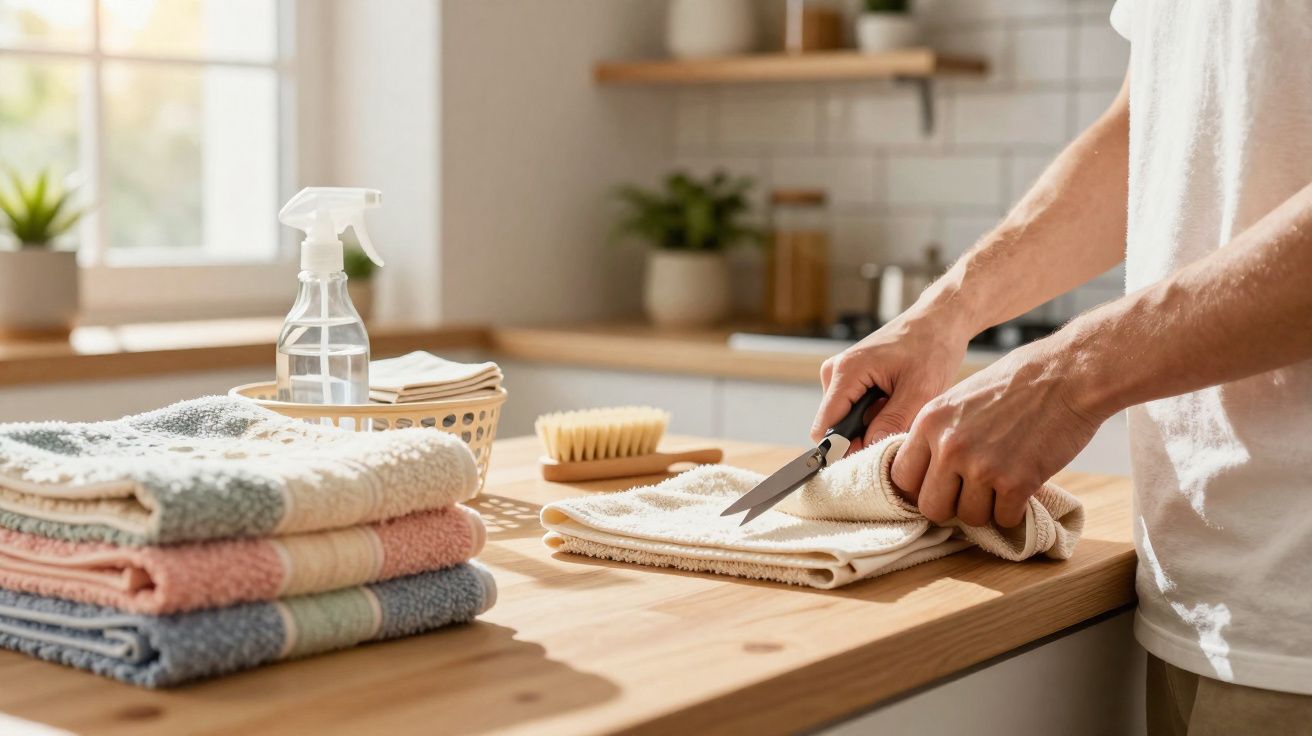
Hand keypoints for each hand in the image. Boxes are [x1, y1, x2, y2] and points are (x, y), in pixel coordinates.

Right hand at [811, 310, 971, 453]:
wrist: (940, 320)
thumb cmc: (932, 346)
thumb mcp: (919, 389)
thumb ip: (891, 422)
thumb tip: (868, 450)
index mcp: (846, 372)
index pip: (825, 427)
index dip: (842, 449)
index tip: (870, 460)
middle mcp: (836, 372)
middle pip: (836, 426)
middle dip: (863, 437)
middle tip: (898, 430)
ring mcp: (842, 374)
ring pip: (847, 421)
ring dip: (872, 426)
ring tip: (902, 410)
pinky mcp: (852, 377)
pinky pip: (855, 410)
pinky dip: (876, 415)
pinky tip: (898, 403)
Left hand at [890, 335, 1108, 527]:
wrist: (1068, 374)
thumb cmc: (1018, 382)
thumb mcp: (959, 398)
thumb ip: (939, 432)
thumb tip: (927, 472)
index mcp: (929, 422)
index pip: (901, 478)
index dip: (921, 487)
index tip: (940, 486)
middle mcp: (949, 446)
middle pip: (931, 507)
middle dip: (951, 506)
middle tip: (972, 493)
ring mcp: (981, 467)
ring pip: (969, 518)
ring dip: (987, 509)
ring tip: (1002, 485)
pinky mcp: (1016, 482)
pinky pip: (1004, 519)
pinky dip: (1015, 511)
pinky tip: (1023, 488)